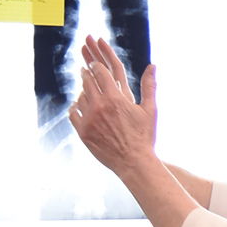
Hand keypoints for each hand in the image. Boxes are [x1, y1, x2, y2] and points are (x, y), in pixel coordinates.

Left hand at [68, 36, 158, 176]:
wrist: (134, 162)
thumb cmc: (144, 136)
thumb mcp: (150, 109)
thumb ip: (149, 85)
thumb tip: (153, 65)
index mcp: (115, 98)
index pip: (99, 72)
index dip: (95, 66)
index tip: (94, 65)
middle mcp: (99, 106)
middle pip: (86, 81)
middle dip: (86, 74)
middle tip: (85, 72)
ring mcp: (89, 119)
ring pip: (79, 97)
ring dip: (82, 91)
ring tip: (85, 91)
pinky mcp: (83, 132)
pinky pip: (73, 113)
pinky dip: (75, 107)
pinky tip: (78, 106)